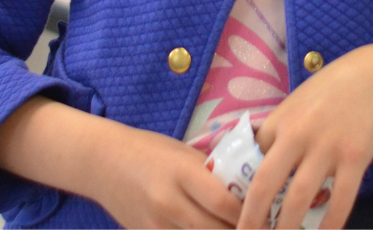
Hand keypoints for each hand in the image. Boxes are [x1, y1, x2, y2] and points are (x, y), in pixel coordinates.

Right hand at [0, 96, 241, 229]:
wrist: (103, 162)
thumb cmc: (150, 150)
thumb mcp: (184, 152)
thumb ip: (212, 171)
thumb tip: (248, 186)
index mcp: (182, 173)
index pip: (224, 202)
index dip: (250, 215)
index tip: (268, 216)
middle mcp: (168, 203)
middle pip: (214, 229)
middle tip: (263, 228)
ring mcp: (155, 225)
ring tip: (241, 229)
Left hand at [238, 44, 372, 229]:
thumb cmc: (334, 87)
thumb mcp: (299, 101)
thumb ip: (281, 129)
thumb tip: (259, 161)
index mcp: (281, 120)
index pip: (250, 162)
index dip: (240, 191)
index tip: (233, 214)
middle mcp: (298, 134)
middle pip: (265, 185)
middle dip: (252, 220)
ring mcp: (327, 146)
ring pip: (299, 199)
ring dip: (286, 229)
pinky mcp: (356, 157)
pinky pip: (340, 200)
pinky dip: (330, 224)